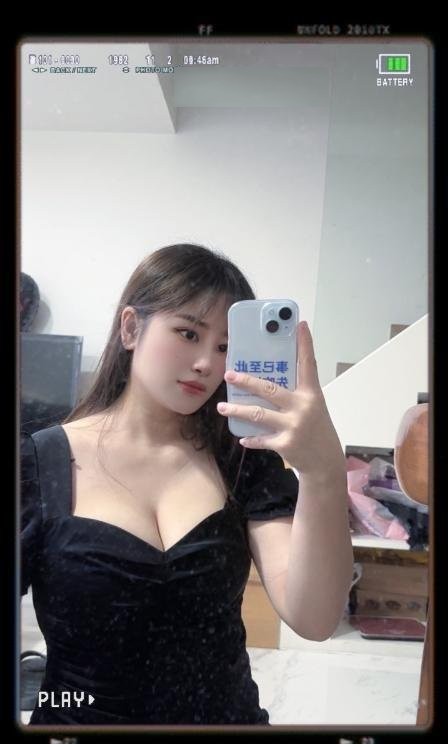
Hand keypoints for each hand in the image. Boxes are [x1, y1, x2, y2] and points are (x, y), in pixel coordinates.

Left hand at [217, 321, 345, 476]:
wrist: (325, 462)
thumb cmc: (316, 429)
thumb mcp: (312, 406)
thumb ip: (296, 392)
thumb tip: (269, 378)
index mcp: (311, 394)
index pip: (308, 364)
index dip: (305, 344)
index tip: (300, 325)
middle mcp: (303, 407)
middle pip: (270, 389)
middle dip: (246, 381)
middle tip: (229, 374)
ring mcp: (293, 426)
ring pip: (258, 414)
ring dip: (237, 411)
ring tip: (222, 407)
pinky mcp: (285, 444)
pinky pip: (261, 438)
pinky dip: (250, 438)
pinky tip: (242, 437)